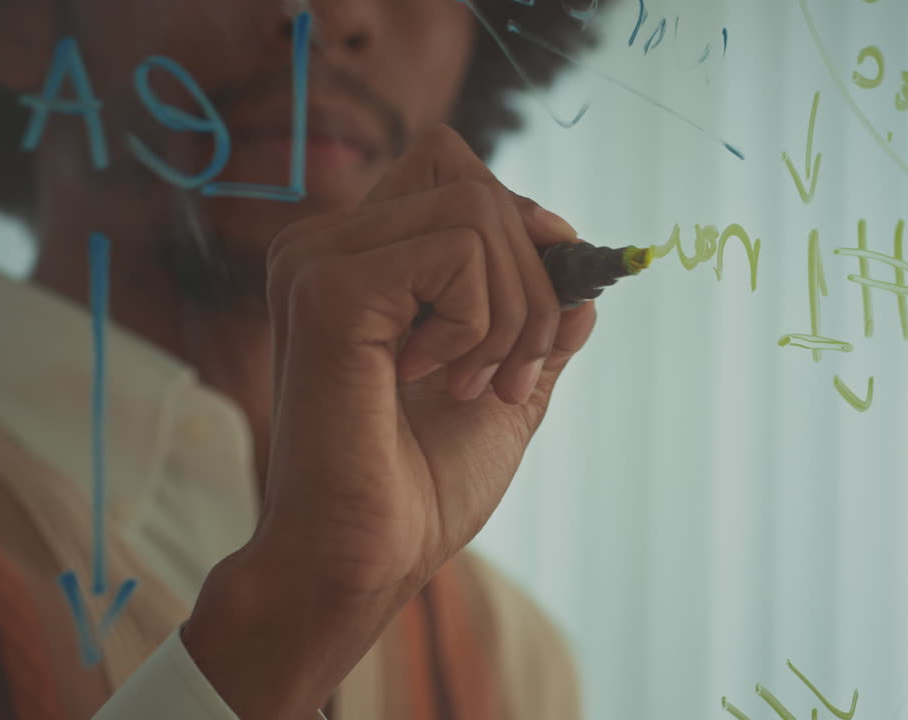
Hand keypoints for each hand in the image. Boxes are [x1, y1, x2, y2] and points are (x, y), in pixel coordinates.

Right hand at [183, 125, 595, 717]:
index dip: (521, 224)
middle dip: (530, 281)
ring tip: (477, 384)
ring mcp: (319, 261)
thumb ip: (543, 329)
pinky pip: (456, 252)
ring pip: (476, 211)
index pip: (457, 170)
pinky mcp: (328, 290)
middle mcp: (327, 245)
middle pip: (476, 183)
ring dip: (512, 311)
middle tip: (513, 372)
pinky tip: (436, 380)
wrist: (367, 557)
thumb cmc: (422, 485)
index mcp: (359, 260)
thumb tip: (587, 285)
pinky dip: (479, 322)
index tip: (548, 312)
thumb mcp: (506, 388)